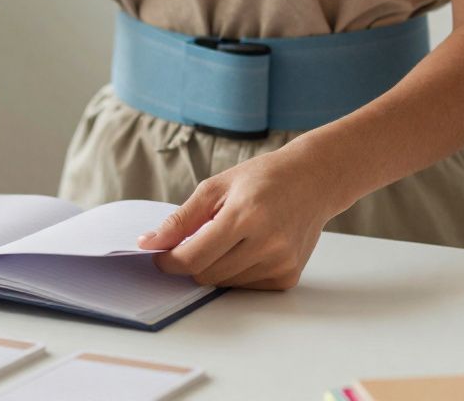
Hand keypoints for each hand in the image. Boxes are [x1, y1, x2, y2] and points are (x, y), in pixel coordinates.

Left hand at [137, 148, 342, 289]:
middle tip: (195, 240)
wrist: (314, 180)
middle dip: (191, 262)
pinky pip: (245, 286)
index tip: (159, 256)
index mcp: (245, 215)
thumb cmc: (262, 178)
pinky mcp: (289, 276)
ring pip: (224, 283)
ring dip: (215, 266)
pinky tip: (248, 247)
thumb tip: (148, 243)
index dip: (169, 262)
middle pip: (206, 274)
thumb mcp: (216, 187)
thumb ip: (181, 219)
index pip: (194, 257)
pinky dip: (236, 271)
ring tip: (230, 237)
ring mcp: (281, 262)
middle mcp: (267, 243)